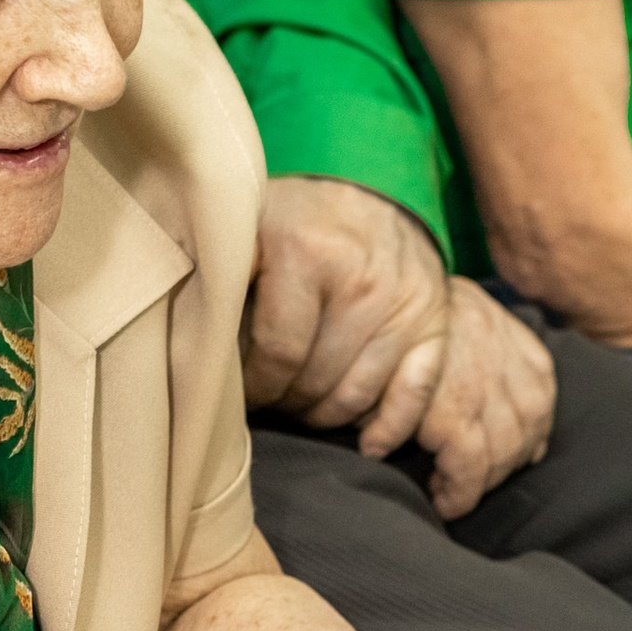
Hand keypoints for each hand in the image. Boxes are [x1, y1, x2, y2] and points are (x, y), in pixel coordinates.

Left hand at [244, 174, 450, 437]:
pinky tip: (367, 443)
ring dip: (324, 417)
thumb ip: (221, 276)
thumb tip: (195, 341)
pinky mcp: (436, 322)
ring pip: (358, 396)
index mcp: (308, 253)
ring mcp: (405, 304)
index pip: (279, 355)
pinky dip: (391, 428)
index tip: (242, 393)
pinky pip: (414, 393)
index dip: (256, 388)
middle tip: (271, 402)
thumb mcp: (249, 227)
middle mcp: (363, 280)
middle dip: (286, 402)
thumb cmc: (297, 219)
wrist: (372, 187)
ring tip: (302, 409)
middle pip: (317, 381)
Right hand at [413, 280, 558, 518]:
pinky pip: (467, 472)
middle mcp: (511, 370)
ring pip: (498, 459)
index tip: (504, 457)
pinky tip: (441, 499)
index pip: (540, 409)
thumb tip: (532, 440)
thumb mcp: (468, 324)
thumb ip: (496, 365)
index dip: (523, 440)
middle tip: (470, 480)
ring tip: (451, 492)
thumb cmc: (414, 316)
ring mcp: (484, 394)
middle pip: (524, 438)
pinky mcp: (453, 418)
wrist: (376, 295)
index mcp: (521, 347)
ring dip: (475, 483)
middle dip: (500, 467)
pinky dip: (457, 493)